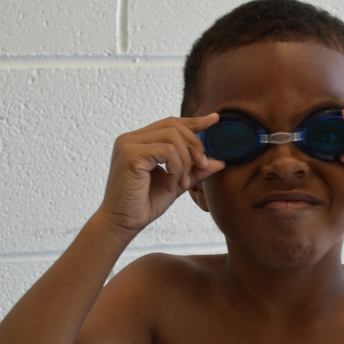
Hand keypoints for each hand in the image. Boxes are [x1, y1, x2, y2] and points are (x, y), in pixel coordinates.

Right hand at [100, 114, 224, 234]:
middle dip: (195, 145)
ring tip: (182, 183)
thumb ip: (196, 170)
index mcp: (140, 141)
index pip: (171, 123)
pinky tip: (171, 185)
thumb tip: (221, 161)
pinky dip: (177, 168)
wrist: (123, 223)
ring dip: (185, 162)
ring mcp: (128, 144)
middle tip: (201, 167)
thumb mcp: (178, 183)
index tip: (214, 120)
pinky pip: (167, 150)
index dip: (194, 121)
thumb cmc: (145, 204)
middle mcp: (131, 138)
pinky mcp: (130, 155)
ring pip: (173, 137)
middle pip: (174, 125)